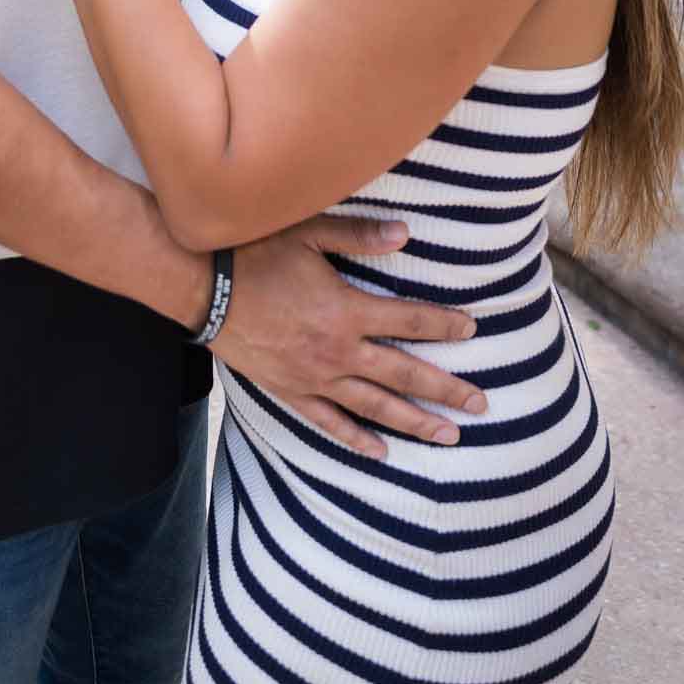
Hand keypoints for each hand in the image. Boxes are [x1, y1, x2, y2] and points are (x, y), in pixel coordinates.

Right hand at [211, 215, 486, 458]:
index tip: (472, 330)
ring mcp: (314, 377)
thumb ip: (358, 236)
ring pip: (375, 407)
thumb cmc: (255, 253)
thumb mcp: (308, 233)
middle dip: (445, 390)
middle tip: (481, 405)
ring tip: (448, 436)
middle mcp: (337, 351)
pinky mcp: (290, 392)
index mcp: (346, 310)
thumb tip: (406, 233)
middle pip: (403, 375)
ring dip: (415, 423)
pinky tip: (382, 451)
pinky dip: (358, 439)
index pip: (408, 321)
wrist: (202, 289)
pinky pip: (330, 423)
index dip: (443, 325)